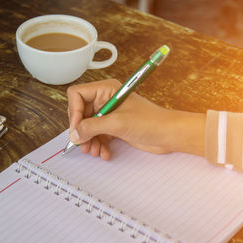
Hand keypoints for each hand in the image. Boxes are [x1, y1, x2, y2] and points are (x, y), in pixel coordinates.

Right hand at [67, 79, 205, 159]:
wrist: (169, 134)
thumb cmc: (150, 121)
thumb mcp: (117, 123)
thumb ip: (92, 127)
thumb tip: (74, 134)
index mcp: (106, 90)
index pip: (77, 95)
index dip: (74, 112)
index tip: (77, 129)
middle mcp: (105, 99)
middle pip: (80, 113)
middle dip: (81, 130)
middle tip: (83, 144)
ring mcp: (109, 113)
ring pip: (88, 126)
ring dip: (89, 140)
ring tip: (94, 151)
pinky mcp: (113, 126)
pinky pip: (98, 135)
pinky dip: (99, 144)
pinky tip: (104, 152)